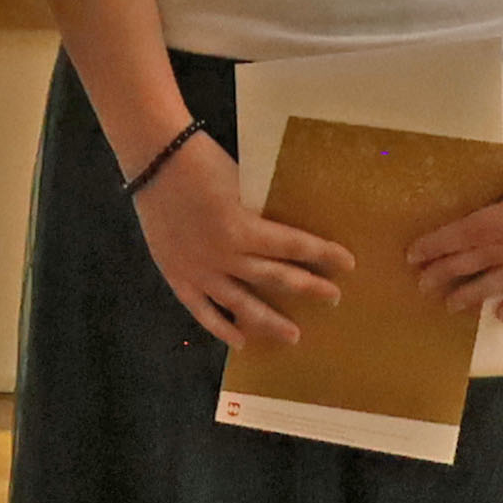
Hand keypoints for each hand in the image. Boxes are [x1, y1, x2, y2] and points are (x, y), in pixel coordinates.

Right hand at [126, 132, 350, 350]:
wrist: (155, 160)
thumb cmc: (203, 162)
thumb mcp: (243, 183)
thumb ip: (261, 212)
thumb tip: (289, 231)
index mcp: (244, 228)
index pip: (295, 245)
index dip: (324, 255)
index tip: (347, 263)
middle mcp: (225, 255)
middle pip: (275, 278)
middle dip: (308, 288)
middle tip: (332, 299)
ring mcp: (200, 270)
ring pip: (241, 304)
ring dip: (270, 322)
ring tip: (294, 336)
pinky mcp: (177, 276)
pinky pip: (202, 311)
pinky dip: (221, 328)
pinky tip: (241, 342)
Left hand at [411, 110, 502, 320]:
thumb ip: (491, 199)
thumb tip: (455, 229)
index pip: (475, 233)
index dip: (442, 245)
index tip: (415, 255)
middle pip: (491, 257)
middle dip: (453, 272)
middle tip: (424, 284)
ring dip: (482, 291)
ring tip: (453, 302)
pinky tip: (501, 313)